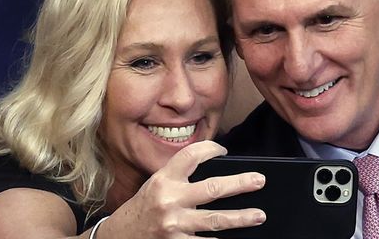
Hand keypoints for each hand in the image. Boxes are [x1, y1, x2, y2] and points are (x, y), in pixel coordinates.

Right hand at [97, 141, 266, 237]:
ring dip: (241, 218)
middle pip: (212, 189)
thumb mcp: (156, 185)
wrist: (119, 237)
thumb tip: (217, 173)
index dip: (211, 149)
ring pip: (216, 220)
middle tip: (259, 181)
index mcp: (164, 179)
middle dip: (240, 184)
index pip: (191, 155)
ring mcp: (174, 224)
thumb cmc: (143, 208)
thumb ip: (180, 178)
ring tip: (259, 215)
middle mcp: (169, 200)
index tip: (224, 150)